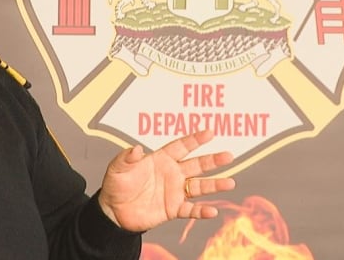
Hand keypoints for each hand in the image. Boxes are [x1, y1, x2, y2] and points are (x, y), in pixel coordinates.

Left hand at [97, 129, 234, 232]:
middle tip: (229, 155)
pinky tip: (213, 211)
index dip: (194, 139)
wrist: (113, 210)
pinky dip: (201, 211)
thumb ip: (127, 157)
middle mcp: (172, 173)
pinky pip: (190, 210)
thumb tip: (136, 148)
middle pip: (196, 164)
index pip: (181, 147)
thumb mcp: (118, 168)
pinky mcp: (173, 209)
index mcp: (161, 159)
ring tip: (230, 183)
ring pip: (199, 186)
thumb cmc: (116, 184)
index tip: (210, 132)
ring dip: (214, 185)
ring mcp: (174, 191)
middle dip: (213, 160)